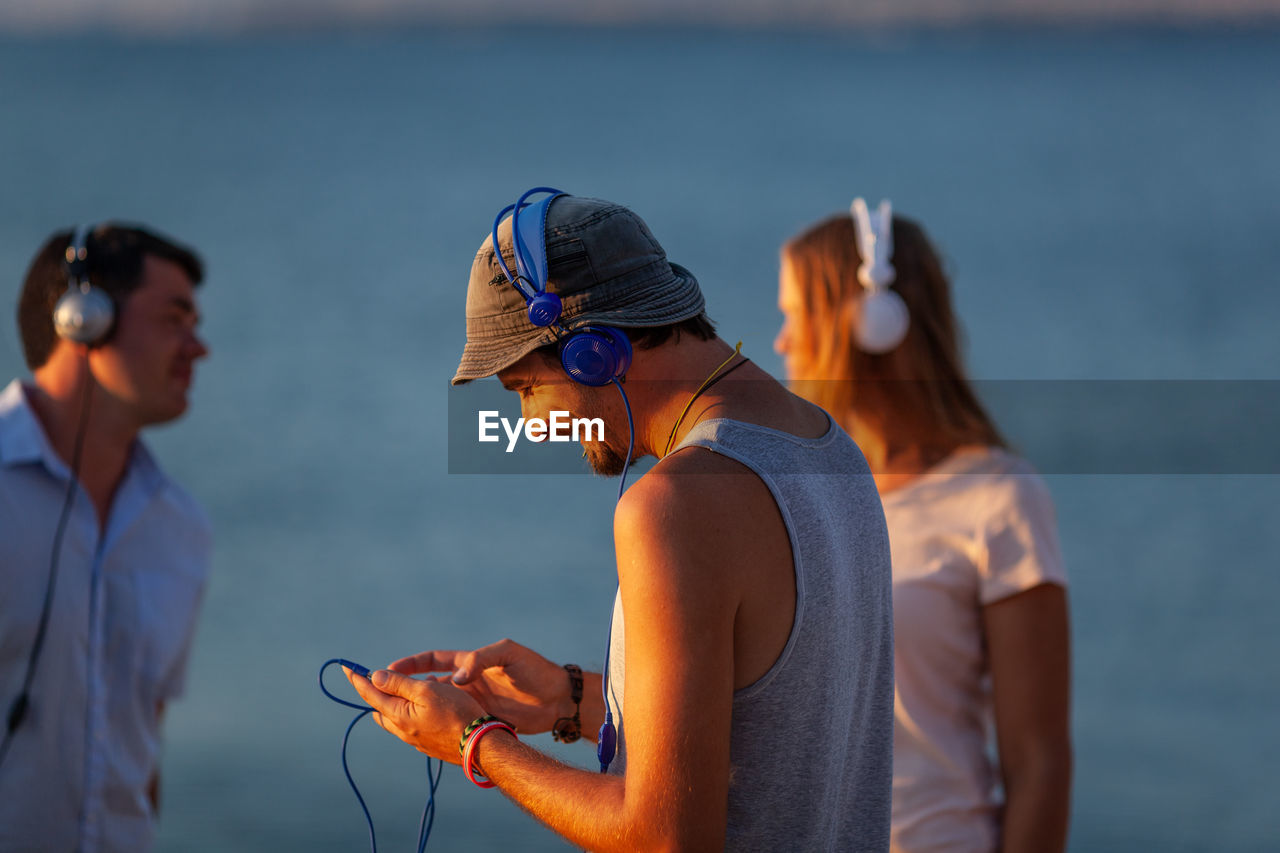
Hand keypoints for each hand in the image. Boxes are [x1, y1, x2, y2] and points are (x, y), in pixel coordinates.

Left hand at [344, 668, 483, 764]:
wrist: (480, 744)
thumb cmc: (456, 713)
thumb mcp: (427, 691)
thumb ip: (399, 684)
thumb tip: (375, 677)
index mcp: (398, 716)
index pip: (371, 694)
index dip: (359, 679)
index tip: (347, 668)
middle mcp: (402, 731)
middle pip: (380, 709)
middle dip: (376, 693)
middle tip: (379, 679)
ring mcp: (415, 740)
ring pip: (395, 719)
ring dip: (395, 702)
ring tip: (408, 688)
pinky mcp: (428, 744)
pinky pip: (410, 726)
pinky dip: (410, 712)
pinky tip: (426, 705)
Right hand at [387, 639, 571, 734]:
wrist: (558, 699)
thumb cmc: (536, 671)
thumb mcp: (509, 655)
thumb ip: (482, 660)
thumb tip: (456, 677)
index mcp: (470, 662)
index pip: (432, 660)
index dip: (409, 664)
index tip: (388, 669)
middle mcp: (467, 682)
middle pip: (428, 684)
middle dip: (404, 688)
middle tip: (379, 695)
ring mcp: (472, 702)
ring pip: (436, 706)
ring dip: (416, 710)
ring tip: (392, 716)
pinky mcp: (479, 720)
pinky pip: (451, 722)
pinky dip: (435, 726)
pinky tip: (420, 733)